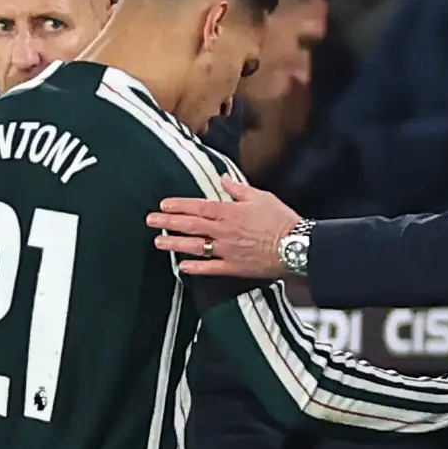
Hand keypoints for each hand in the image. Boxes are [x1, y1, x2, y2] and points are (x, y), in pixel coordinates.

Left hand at [151, 177, 301, 278]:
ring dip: (174, 244)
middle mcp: (223, 231)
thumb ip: (238, 189)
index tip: (164, 205)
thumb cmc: (281, 221)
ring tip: (158, 242)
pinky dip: (194, 268)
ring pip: (195, 247)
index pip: (197, 207)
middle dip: (168, 222)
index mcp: (229, 212)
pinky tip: (181, 266)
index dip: (178, 206)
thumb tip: (223, 180)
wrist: (296, 247)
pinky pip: (210, 268)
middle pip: (190, 225)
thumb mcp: (261, 197)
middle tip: (151, 220)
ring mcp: (226, 251)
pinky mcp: (233, 267)